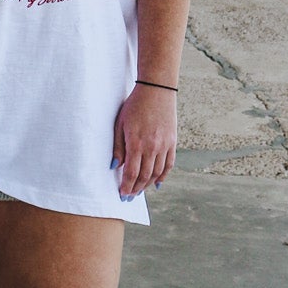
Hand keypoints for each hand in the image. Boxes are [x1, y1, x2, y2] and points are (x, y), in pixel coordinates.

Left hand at [112, 83, 176, 199]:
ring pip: (157, 173)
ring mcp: (164, 145)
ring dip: (148, 184)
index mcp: (137, 143)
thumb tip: (115, 166)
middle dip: (136, 188)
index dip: (126, 186)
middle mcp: (152, 147)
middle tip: (129, 197)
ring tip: (140, 190)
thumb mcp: (120, 124)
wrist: (156, 91)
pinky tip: (156, 183)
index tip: (122, 194)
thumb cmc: (135, 105)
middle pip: (144, 176)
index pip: (132, 172)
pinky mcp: (172, 142)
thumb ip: (118, 146)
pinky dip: (163, 176)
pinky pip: (169, 164)